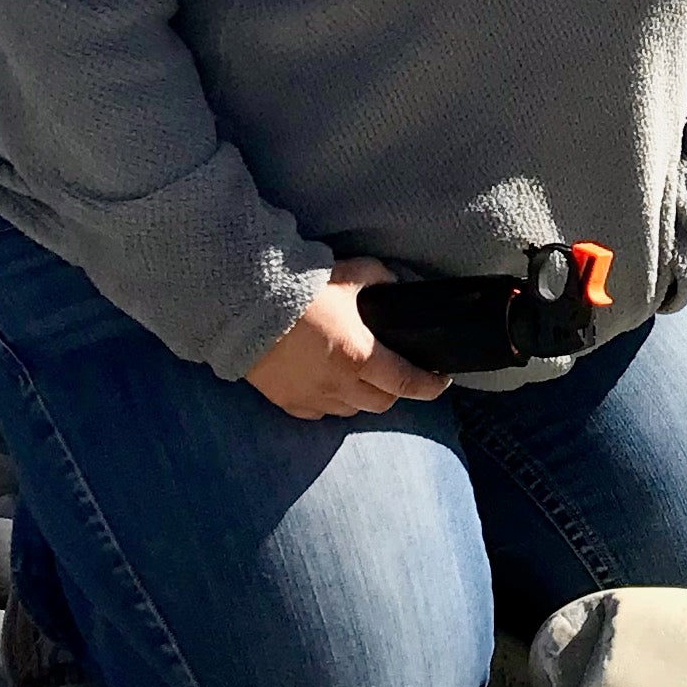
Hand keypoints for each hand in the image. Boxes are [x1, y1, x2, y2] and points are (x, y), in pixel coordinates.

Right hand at [244, 261, 447, 419]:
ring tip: (361, 378)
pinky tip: (328, 385)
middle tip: (397, 374)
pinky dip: (331, 403)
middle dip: (396, 391)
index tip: (441, 382)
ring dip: (363, 398)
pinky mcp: (287, 402)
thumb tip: (398, 285)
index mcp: (360, 354)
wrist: (245, 305)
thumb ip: (380, 280)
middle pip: (382, 403)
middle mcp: (339, 384)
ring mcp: (312, 397)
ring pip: (352, 411)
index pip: (406, 382)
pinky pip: (319, 413)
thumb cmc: (301, 289)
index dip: (430, 386)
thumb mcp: (351, 273)